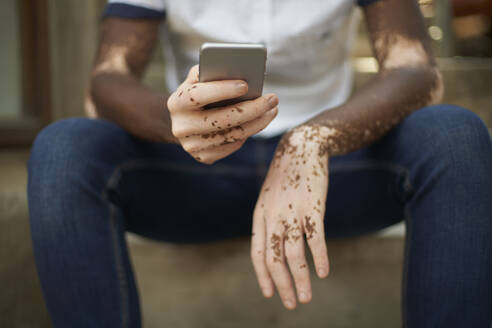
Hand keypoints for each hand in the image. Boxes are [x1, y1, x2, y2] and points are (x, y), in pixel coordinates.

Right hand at [167, 65, 278, 163]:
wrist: (184, 121)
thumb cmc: (198, 92)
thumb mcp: (198, 79)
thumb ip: (211, 70)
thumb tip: (237, 68)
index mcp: (176, 102)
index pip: (198, 95)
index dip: (221, 90)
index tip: (245, 85)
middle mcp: (181, 127)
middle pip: (222, 120)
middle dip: (252, 109)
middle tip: (273, 99)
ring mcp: (191, 145)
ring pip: (233, 135)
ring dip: (258, 122)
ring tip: (273, 109)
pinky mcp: (204, 157)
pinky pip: (233, 145)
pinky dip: (249, 132)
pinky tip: (259, 121)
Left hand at [251, 124, 334, 309]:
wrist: (301, 147)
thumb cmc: (286, 177)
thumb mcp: (269, 197)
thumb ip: (269, 221)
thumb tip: (274, 247)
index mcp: (260, 215)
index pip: (257, 253)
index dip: (262, 276)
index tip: (269, 294)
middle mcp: (273, 216)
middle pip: (273, 258)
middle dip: (282, 285)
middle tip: (292, 304)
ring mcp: (292, 211)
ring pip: (294, 253)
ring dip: (300, 279)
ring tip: (307, 298)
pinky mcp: (313, 205)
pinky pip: (315, 237)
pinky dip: (319, 257)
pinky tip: (324, 273)